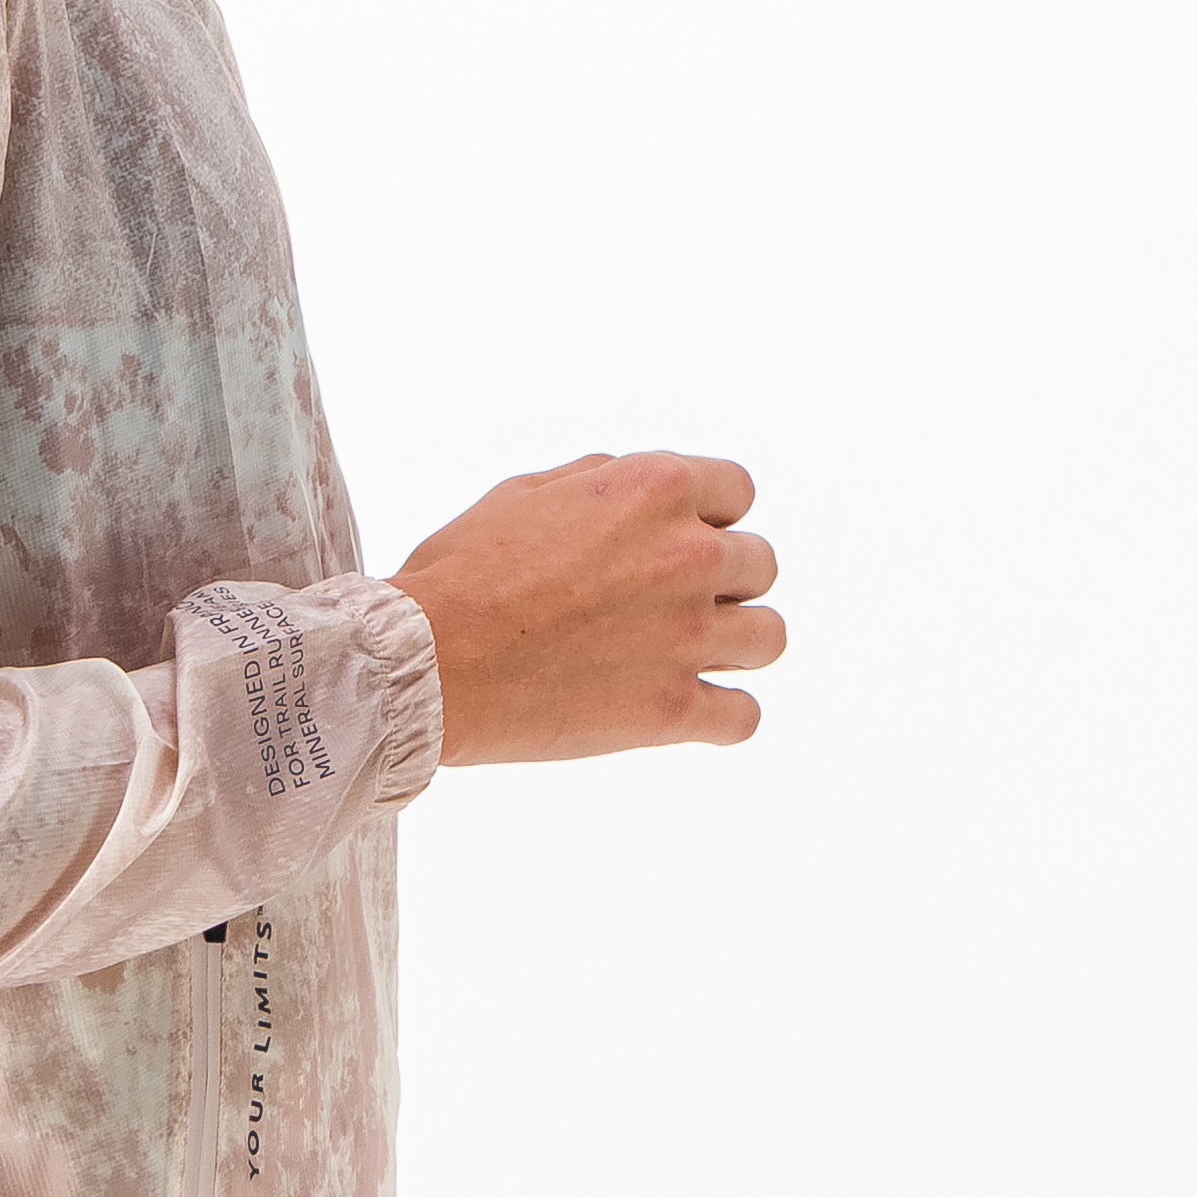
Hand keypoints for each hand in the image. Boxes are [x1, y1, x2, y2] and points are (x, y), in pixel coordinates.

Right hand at [389, 453, 782, 763]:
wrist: (427, 661)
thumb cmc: (459, 574)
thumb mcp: (522, 492)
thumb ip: (596, 479)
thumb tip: (628, 482)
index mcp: (655, 490)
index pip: (738, 491)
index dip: (707, 515)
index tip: (676, 541)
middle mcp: (688, 556)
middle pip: (759, 564)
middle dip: (721, 581)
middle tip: (667, 604)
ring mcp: (688, 636)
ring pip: (769, 637)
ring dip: (734, 643)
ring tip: (687, 655)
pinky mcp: (674, 710)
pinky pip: (745, 717)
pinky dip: (722, 715)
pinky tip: (689, 709)